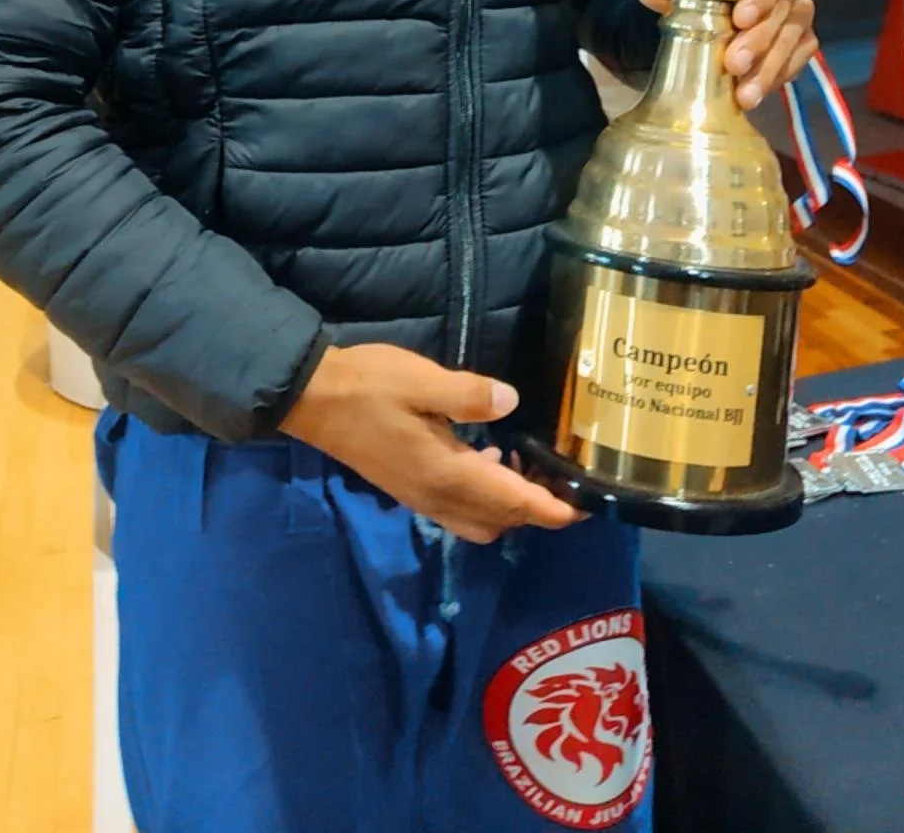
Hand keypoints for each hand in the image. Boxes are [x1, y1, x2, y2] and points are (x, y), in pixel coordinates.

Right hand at [282, 343, 580, 543]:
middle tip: (562, 472)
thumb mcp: (421, 381)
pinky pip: (461, 508)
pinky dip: (486, 495)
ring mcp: (422, 497)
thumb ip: (468, 395)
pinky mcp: (411, 488)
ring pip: (482, 520)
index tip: (591, 504)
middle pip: (504, 522)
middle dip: (539, 509)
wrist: (312, 400)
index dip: (557, 510)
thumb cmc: (369, 386)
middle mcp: (438, 498)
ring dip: (511, 503)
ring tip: (530, 462)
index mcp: (447, 476)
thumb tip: (511, 403)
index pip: (516, 506)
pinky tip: (488, 456)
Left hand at [638, 0, 816, 108]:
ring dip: (768, 70)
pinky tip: (760, 93)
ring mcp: (799, 15)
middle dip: (758, 42)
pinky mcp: (803, 42)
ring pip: (792, 41)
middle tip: (734, 65)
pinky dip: (779, 77)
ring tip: (745, 95)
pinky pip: (798, 62)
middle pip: (782, 13)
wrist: (722, 4)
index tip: (739, 19)